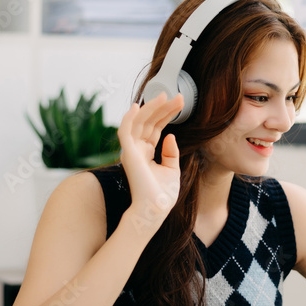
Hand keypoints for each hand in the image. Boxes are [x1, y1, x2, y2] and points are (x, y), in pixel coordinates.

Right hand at [118, 92, 185, 235]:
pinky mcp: (128, 153)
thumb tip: (170, 135)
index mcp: (145, 153)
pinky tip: (138, 106)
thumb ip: (170, 153)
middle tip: (178, 96)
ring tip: (165, 96)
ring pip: (139, 122)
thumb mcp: (171, 170)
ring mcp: (131, 150)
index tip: (180, 103)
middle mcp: (136, 149)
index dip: (167, 114)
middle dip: (163, 108)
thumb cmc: (162, 195)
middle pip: (149, 122)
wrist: (155, 209)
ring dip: (152, 108)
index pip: (155, 128)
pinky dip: (129, 118)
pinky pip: (125, 130)